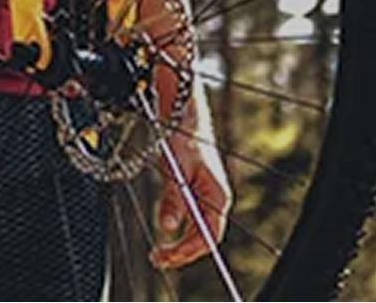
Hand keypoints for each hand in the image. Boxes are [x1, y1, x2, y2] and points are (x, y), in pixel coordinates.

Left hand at [150, 128, 232, 270]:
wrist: (185, 116)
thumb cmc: (184, 138)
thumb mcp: (175, 169)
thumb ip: (173, 198)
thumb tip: (168, 227)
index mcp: (218, 197)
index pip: (208, 237)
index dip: (187, 251)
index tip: (166, 256)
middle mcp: (216, 200)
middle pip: (203, 238)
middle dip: (181, 252)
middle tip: (157, 259)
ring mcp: (208, 197)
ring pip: (197, 230)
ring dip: (179, 244)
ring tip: (159, 253)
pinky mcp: (197, 192)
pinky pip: (191, 218)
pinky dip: (179, 229)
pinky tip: (167, 233)